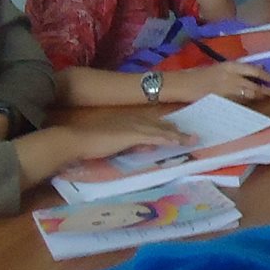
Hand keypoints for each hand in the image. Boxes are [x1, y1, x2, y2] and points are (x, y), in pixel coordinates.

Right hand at [61, 111, 184, 160]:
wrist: (76, 140)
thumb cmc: (89, 142)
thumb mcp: (113, 143)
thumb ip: (129, 144)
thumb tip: (146, 148)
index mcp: (127, 122)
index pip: (151, 125)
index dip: (166, 129)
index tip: (178, 132)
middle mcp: (132, 121)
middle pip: (159, 126)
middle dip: (175, 131)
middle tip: (192, 136)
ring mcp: (132, 127)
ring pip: (160, 131)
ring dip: (177, 136)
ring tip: (192, 140)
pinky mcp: (131, 134)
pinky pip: (154, 137)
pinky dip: (167, 139)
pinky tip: (178, 142)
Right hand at [169, 60, 269, 103]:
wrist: (183, 84)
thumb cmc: (198, 74)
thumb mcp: (219, 67)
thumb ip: (236, 70)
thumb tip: (255, 70)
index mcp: (230, 66)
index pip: (253, 70)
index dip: (265, 75)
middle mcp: (231, 77)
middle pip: (254, 85)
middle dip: (266, 91)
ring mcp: (227, 91)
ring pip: (248, 95)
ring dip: (259, 98)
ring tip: (267, 99)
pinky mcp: (223, 101)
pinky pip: (239, 104)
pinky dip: (247, 104)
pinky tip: (252, 106)